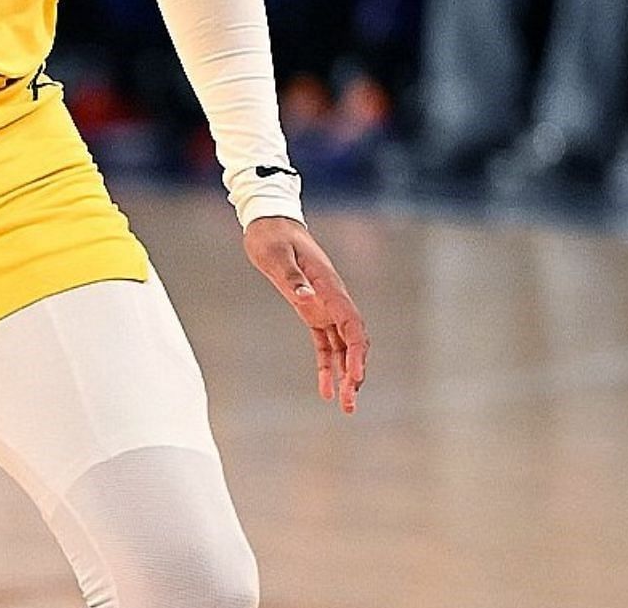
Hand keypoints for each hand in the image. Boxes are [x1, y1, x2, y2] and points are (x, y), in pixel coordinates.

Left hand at [244, 215, 369, 412]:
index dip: (356, 352)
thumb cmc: (271, 236)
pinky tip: (326, 390)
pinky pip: (325, 342)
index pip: (351, 323)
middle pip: (353, 340)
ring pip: (343, 346)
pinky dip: (328, 365)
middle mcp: (332, 298)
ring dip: (345, 374)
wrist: (271, 222)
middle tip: (350, 402)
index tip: (355, 376)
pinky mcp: (312, 310)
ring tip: (346, 405)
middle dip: (355, 371)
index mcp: (328, 286)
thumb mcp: (274, 254)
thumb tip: (306, 297)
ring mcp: (324, 305)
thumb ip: (291, 276)